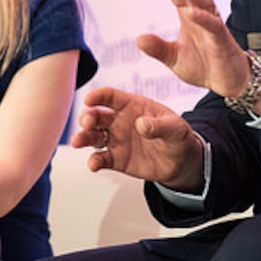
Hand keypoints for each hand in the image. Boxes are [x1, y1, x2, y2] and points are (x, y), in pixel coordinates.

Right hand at [72, 87, 203, 192]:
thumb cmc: (179, 137)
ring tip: (78, 142)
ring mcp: (116, 140)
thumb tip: (141, 124)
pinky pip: (101, 159)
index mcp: (132, 105)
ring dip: (83, 137)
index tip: (89, 99)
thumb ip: (159, 125)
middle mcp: (119, 121)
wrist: (182, 162)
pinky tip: (93, 164)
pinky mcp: (116, 159)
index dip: (98, 95)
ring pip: (93, 136)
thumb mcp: (176, 128)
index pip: (110, 96)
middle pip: (96, 115)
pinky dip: (94, 161)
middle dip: (87, 117)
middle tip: (87, 122)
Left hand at [137, 0, 251, 101]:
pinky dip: (202, 17)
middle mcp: (202, 15)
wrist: (228, 84)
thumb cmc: (204, 66)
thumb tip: (138, 39)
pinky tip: (190, 12)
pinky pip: (213, 25)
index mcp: (189, 16)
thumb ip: (158, 48)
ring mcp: (213, 26)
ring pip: (204, 2)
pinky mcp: (222, 40)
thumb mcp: (175, 58)